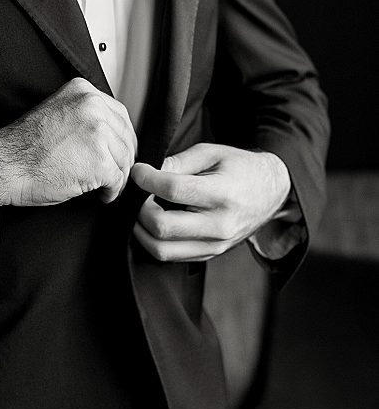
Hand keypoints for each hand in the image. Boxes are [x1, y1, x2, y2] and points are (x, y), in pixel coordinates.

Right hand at [0, 77, 136, 206]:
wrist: (7, 164)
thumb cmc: (25, 145)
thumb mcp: (58, 111)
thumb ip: (84, 114)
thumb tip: (111, 131)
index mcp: (83, 92)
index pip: (119, 114)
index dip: (123, 138)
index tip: (122, 150)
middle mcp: (93, 107)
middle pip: (125, 137)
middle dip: (123, 158)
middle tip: (116, 172)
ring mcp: (98, 133)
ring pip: (124, 158)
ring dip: (118, 176)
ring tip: (106, 185)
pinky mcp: (99, 161)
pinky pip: (117, 179)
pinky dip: (112, 191)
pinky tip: (102, 193)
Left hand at [131, 143, 290, 261]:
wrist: (271, 191)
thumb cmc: (240, 168)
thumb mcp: (212, 153)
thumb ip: (178, 162)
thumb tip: (148, 172)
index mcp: (223, 193)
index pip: (173, 190)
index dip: (147, 179)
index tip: (138, 171)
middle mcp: (220, 225)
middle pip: (162, 227)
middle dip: (139, 208)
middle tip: (138, 193)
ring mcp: (216, 245)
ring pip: (161, 249)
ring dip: (142, 229)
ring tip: (143, 209)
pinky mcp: (210, 254)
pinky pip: (171, 256)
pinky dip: (154, 240)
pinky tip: (155, 222)